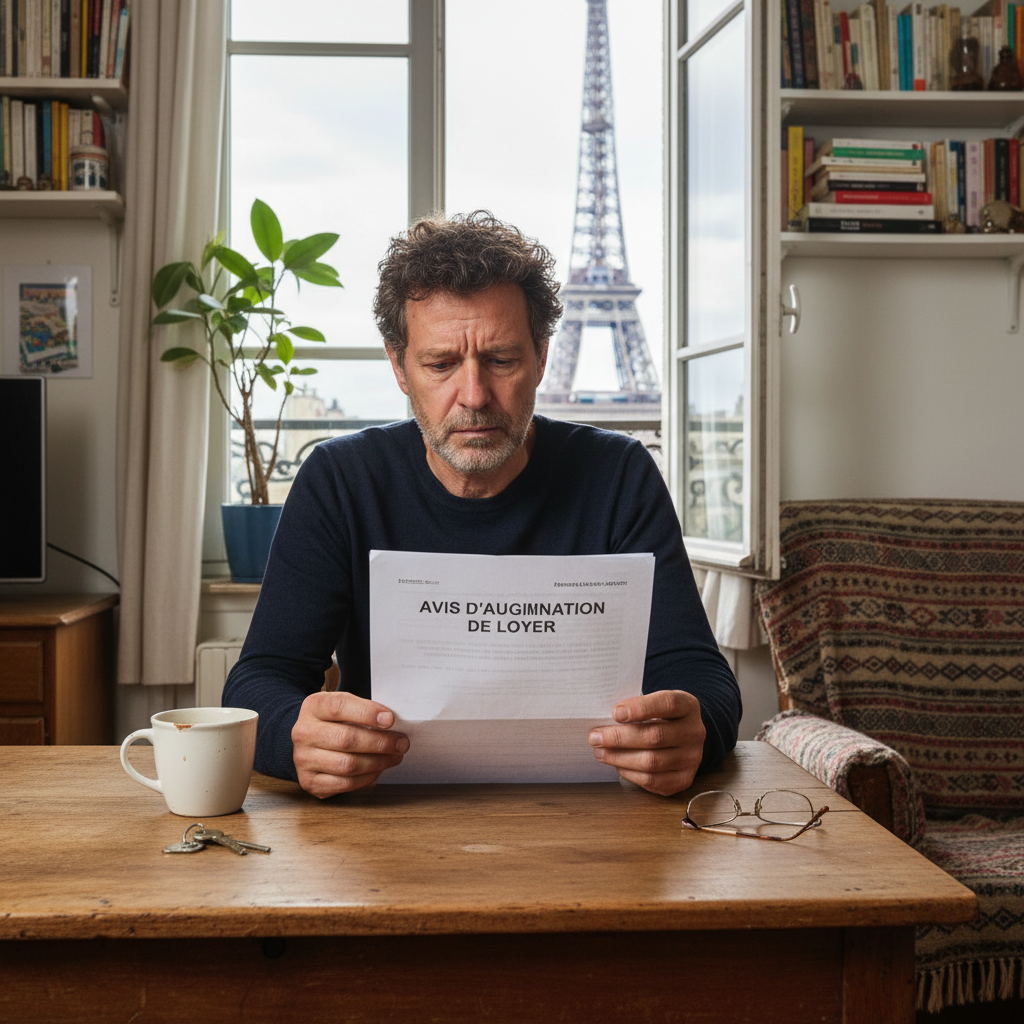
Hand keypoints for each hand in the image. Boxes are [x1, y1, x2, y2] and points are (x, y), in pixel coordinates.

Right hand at [291, 691, 408, 797]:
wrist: (306, 740)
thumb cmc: (331, 721)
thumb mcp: (342, 705)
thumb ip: (362, 709)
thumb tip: (390, 723)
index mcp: (313, 707)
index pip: (339, 707)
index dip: (367, 713)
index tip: (390, 719)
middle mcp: (304, 733)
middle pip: (346, 739)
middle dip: (380, 742)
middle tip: (401, 743)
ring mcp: (304, 759)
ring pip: (348, 764)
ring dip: (378, 762)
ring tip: (394, 756)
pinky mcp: (310, 781)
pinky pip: (345, 783)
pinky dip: (367, 777)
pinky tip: (379, 769)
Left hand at [588, 690, 704, 795]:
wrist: (685, 735)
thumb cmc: (661, 715)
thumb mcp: (655, 702)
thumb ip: (636, 707)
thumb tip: (603, 719)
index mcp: (688, 706)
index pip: (667, 704)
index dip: (640, 708)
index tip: (615, 712)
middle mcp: (694, 732)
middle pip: (655, 736)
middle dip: (619, 738)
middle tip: (595, 736)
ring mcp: (692, 758)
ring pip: (651, 761)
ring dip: (620, 757)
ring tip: (600, 751)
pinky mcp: (684, 779)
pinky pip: (653, 780)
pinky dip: (630, 773)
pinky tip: (617, 764)